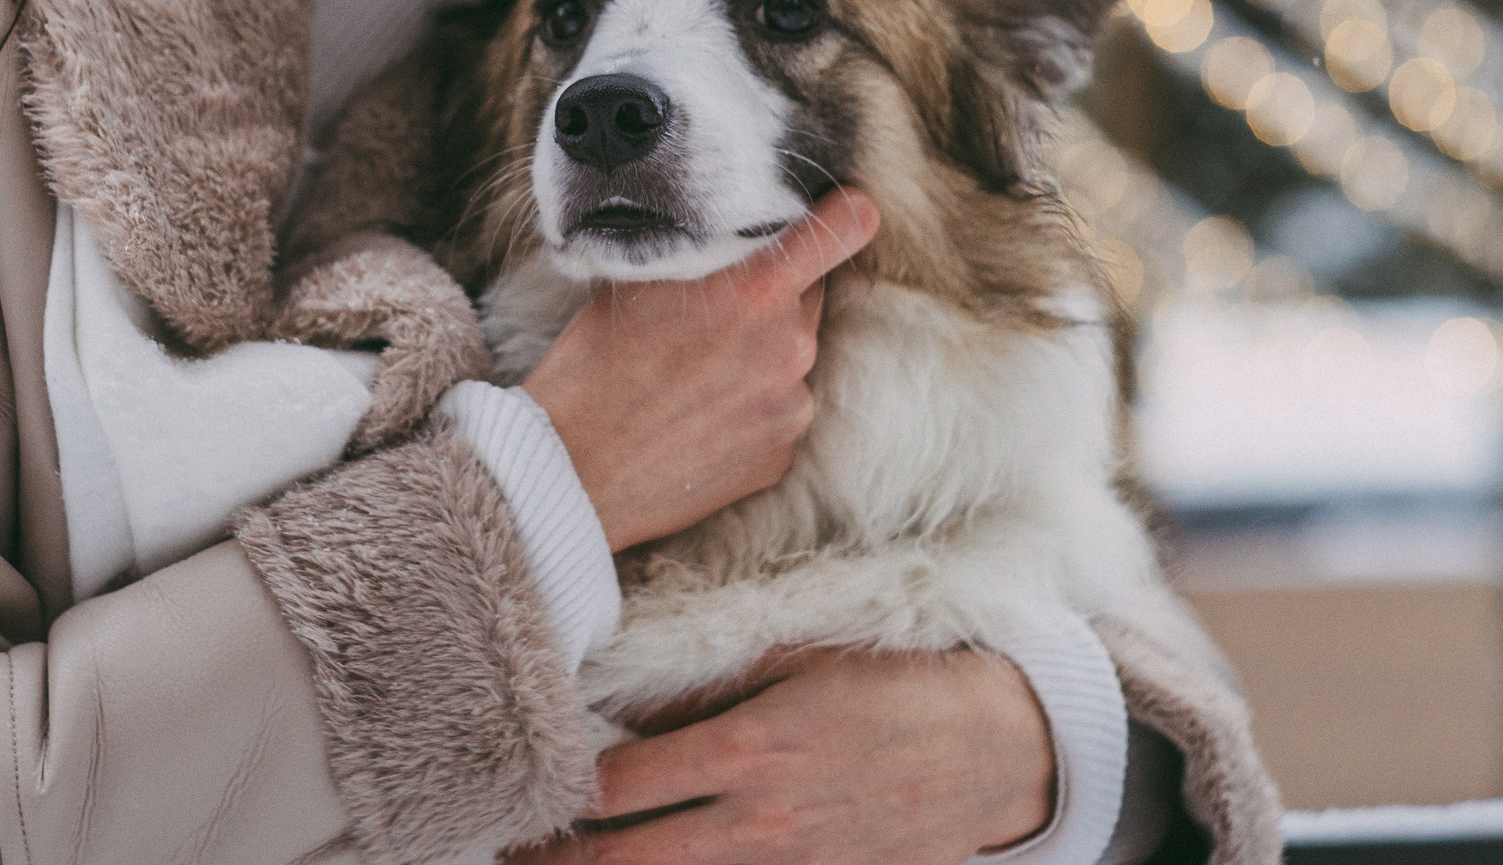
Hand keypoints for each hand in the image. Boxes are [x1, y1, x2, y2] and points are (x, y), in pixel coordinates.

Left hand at [510, 645, 1056, 864]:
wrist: (995, 748)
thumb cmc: (892, 681)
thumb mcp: (795, 657)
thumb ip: (703, 684)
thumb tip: (617, 700)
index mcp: (748, 749)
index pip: (618, 786)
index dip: (558, 796)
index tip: (518, 790)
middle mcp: (760, 820)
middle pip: (628, 860)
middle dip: (559, 861)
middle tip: (507, 852)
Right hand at [521, 189, 878, 551]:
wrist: (575, 469)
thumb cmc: (594, 363)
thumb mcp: (642, 281)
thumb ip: (706, 251)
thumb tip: (732, 226)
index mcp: (757, 288)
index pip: (843, 229)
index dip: (847, 215)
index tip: (846, 211)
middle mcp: (789, 344)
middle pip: (806, 296)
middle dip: (772, 296)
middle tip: (711, 315)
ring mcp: (791, 404)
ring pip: (791, 356)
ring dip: (758, 355)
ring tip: (693, 376)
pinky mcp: (782, 454)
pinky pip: (779, 411)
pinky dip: (750, 409)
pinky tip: (698, 417)